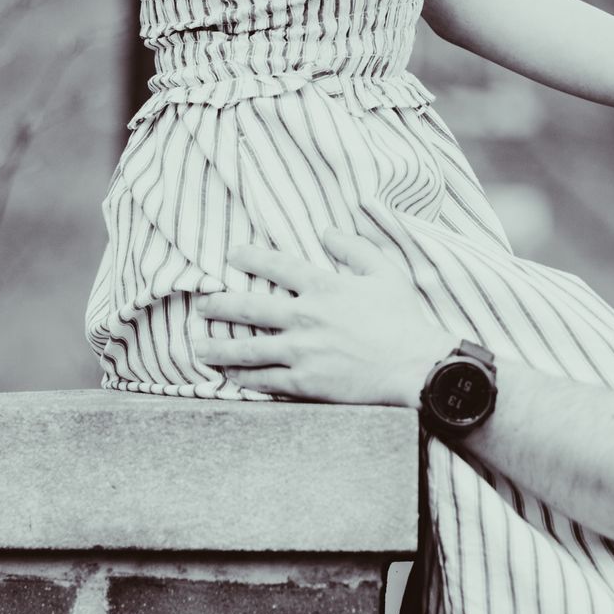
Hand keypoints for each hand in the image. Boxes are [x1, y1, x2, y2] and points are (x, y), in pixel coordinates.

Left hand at [195, 234, 443, 405]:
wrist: (415, 365)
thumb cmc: (404, 319)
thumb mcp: (385, 273)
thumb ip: (355, 248)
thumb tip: (328, 231)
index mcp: (323, 287)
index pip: (277, 266)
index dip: (251, 256)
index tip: (232, 254)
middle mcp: (305, 316)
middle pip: (249, 308)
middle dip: (219, 306)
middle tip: (202, 306)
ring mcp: (301, 351)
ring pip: (247, 349)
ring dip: (219, 348)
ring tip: (198, 348)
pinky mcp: (304, 382)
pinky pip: (265, 380)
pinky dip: (243, 379)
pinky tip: (229, 378)